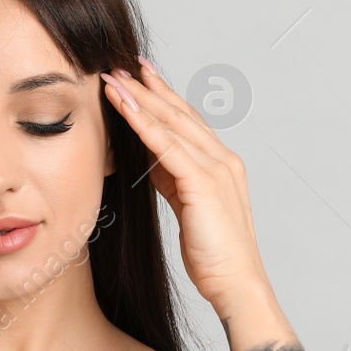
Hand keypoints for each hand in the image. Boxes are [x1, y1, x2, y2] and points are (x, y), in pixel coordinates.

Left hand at [100, 59, 268, 313]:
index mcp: (222, 166)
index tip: (141, 75)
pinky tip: (122, 106)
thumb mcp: (188, 209)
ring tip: (113, 78)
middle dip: (150, 87)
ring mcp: (216, 168)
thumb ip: (173, 181)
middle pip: (180, 114)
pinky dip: (141, 122)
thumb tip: (151, 161)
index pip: (188, 122)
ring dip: (140, 98)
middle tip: (122, 65)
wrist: (237, 285)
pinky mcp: (203, 183)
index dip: (163, 97)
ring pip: (171, 123)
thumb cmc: (214, 257)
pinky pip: (165, 145)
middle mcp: (223, 160)